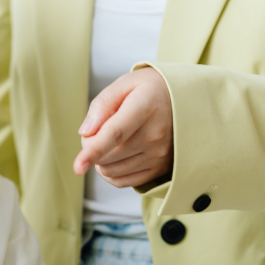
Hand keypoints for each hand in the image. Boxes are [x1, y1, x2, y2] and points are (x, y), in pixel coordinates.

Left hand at [73, 66, 173, 187]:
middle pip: (108, 155)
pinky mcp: (159, 168)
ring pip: (110, 170)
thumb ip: (101, 105)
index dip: (94, 151)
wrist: (186, 100)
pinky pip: (122, 181)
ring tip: (112, 139)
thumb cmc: (150, 90)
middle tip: (99, 128)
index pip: (115, 134)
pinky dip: (110, 171)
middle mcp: (155, 135)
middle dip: (91, 145)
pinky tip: (116, 155)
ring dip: (100, 159)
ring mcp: (159, 155)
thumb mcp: (125, 83)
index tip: (78, 166)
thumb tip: (85, 132)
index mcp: (146, 108)